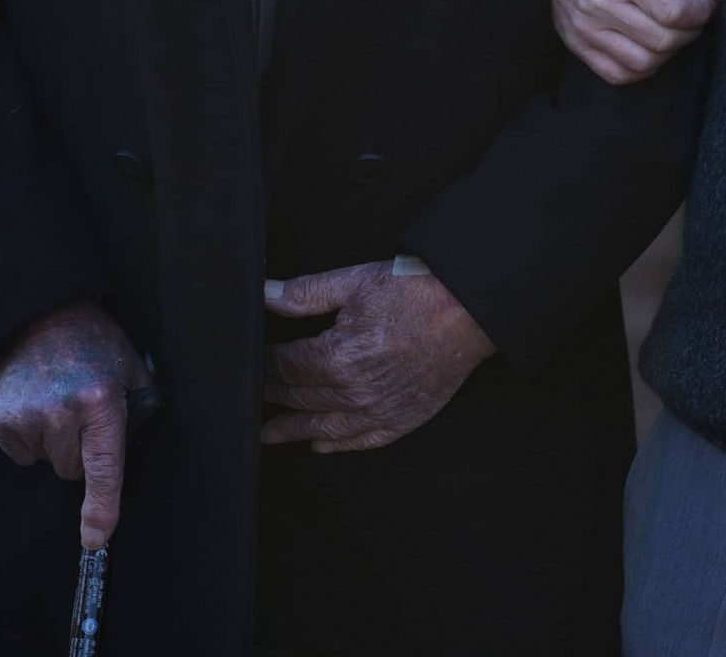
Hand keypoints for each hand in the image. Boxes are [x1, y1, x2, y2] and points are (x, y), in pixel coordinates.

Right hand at [0, 300, 154, 548]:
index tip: (97, 538)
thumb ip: (140, 410)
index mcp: (100, 399)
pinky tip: (35, 403)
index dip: (102, 506)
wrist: (40, 315)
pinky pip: (22, 454)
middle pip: (73, 471)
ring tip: (57, 399)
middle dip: (80, 451)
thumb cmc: (94, 344)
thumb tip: (137, 457)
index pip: (105, 465)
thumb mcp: (130, 368)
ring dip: (55, 442)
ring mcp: (26, 417)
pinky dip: (30, 438)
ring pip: (48, 463)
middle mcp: (61, 412)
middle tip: (81, 410)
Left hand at [261, 262, 494, 451]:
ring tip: (269, 434)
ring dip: (292, 429)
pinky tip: (319, 443)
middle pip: (299, 397)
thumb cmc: (415, 290)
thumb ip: (304, 293)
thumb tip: (263, 293)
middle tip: (256, 393)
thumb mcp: (354, 282)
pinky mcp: (401, 420)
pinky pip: (360, 441)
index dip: (267, 362)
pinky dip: (336, 444)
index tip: (257, 359)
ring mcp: (377, 411)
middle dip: (274, 393)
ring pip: (321, 426)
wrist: (469, 308)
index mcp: (336, 357)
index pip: (286, 365)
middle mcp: (352, 392)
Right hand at [552, 0, 721, 84]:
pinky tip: (647, 45)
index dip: (702, 11)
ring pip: (645, 62)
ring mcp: (584, 27)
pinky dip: (642, 66)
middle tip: (692, 15)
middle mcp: (599, 2)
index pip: (675, 11)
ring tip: (669, 28)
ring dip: (668, 50)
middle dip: (690, 30)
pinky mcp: (574, 42)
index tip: (706, 2)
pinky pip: (619, 74)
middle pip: (664, 40)